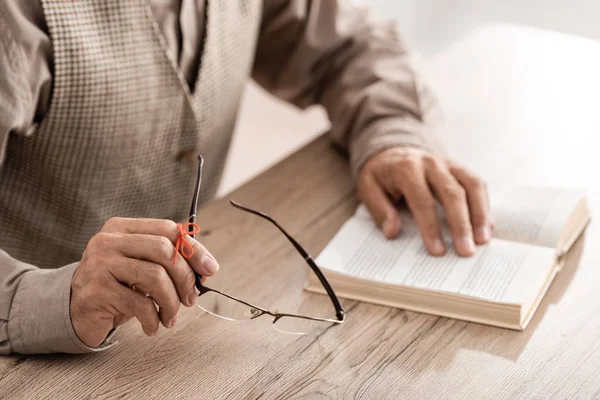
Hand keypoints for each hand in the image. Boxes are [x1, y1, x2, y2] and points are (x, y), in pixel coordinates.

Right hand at [70, 218, 218, 347]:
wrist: (75, 310)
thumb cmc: (117, 286)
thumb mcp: (142, 266)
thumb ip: (170, 260)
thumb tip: (208, 268)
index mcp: (122, 228)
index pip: (168, 229)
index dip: (194, 250)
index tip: (210, 270)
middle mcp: (108, 241)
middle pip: (164, 251)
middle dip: (186, 278)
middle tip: (191, 299)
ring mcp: (99, 265)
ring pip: (155, 277)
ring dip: (171, 302)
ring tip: (171, 317)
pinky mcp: (96, 291)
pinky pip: (139, 304)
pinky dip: (154, 319)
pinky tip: (153, 326)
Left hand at [357, 147, 491, 256]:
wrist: (393, 150)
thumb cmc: (381, 175)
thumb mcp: (368, 187)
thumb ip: (379, 209)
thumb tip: (392, 231)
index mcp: (406, 168)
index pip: (422, 199)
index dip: (431, 226)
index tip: (437, 250)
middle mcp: (431, 163)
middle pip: (452, 192)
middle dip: (461, 224)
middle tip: (466, 251)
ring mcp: (448, 164)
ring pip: (471, 185)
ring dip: (480, 214)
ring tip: (483, 240)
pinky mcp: (459, 168)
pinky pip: (477, 184)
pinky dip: (484, 205)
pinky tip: (487, 226)